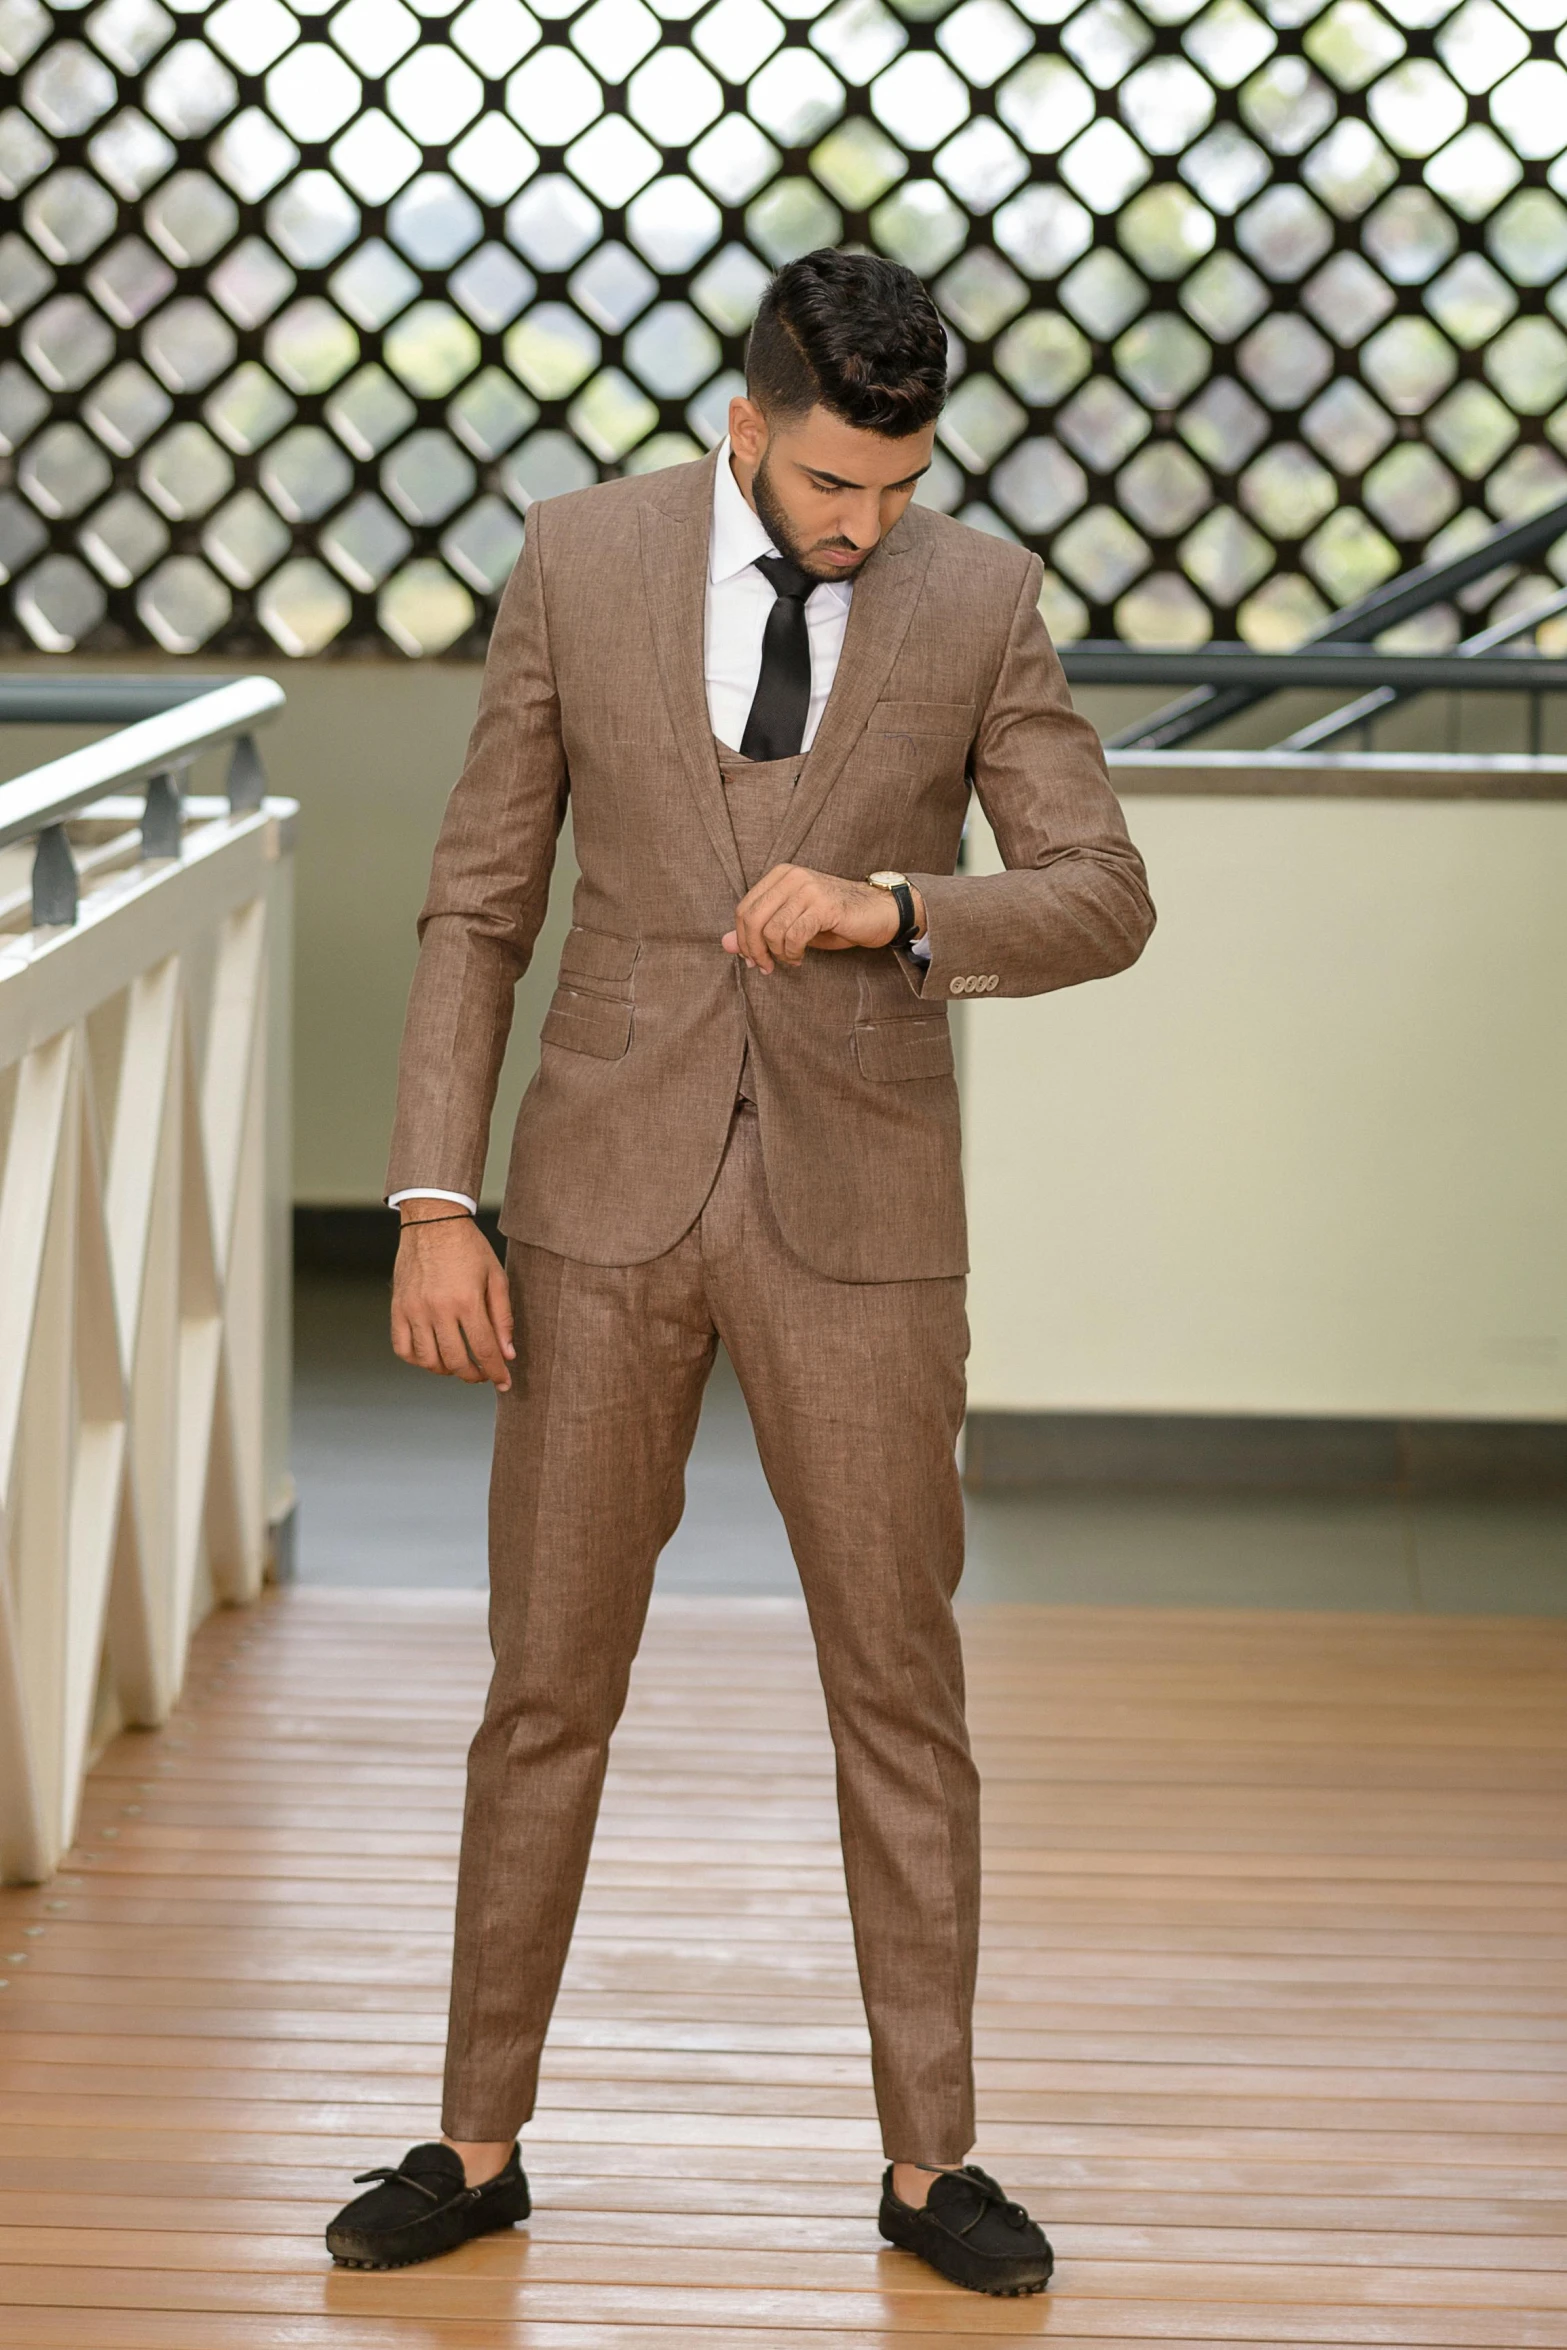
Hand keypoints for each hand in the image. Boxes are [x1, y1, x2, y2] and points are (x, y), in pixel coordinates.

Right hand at [391, 1214, 514, 1389]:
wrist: (433, 1221)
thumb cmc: (468, 1247)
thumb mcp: (496, 1277)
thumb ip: (502, 1317)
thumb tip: (507, 1354)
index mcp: (466, 1300)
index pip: (484, 1350)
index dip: (496, 1372)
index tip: (504, 1382)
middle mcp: (438, 1308)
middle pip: (456, 1361)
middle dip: (474, 1375)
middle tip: (483, 1375)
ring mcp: (414, 1310)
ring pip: (429, 1360)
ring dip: (447, 1370)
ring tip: (459, 1365)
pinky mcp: (397, 1308)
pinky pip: (402, 1348)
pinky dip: (418, 1360)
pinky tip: (433, 1355)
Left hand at [722, 865, 924, 973]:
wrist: (878, 912)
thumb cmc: (834, 919)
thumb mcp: (790, 925)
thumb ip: (758, 931)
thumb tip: (724, 944)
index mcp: (780, 875)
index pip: (744, 909)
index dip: (743, 939)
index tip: (753, 959)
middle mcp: (791, 877)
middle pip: (752, 919)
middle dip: (754, 950)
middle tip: (766, 966)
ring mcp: (807, 888)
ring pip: (772, 930)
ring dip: (779, 954)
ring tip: (792, 959)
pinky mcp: (823, 905)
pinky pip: (794, 936)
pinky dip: (793, 953)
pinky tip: (801, 957)